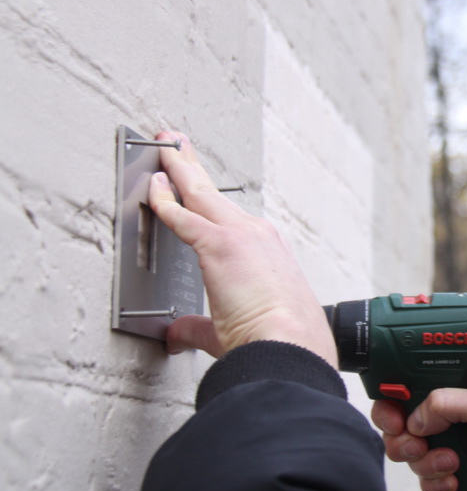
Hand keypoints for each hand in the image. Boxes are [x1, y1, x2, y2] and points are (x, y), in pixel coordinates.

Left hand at [147, 132, 337, 367]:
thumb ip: (198, 327)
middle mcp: (258, 237)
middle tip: (177, 145)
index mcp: (268, 255)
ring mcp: (241, 236)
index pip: (231, 219)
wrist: (290, 345)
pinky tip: (152, 185)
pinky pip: (182, 215)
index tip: (197, 187)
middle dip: (192, 168)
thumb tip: (177, 334)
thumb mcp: (231, 329)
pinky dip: (164, 199)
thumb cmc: (277, 341)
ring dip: (180, 168)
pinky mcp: (220, 244)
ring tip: (165, 145)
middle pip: (215, 195)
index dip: (209, 201)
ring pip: (201, 193)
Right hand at [371, 382, 466, 490]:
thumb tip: (414, 419)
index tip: (393, 420)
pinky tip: (457, 481)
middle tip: (419, 445)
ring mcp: (450, 443)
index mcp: (453, 388)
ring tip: (453, 463)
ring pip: (412, 457)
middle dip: (405, 441)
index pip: (405, 391)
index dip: (391, 406)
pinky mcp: (455, 470)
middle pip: (400, 428)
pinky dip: (437, 483)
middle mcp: (448, 414)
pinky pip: (427, 481)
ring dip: (427, 464)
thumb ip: (447, 404)